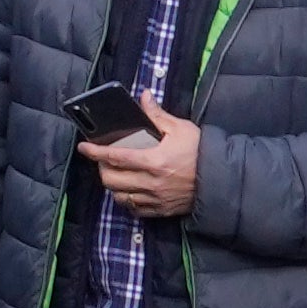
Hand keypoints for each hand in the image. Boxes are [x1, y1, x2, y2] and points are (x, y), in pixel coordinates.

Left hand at [86, 98, 207, 218]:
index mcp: (154, 161)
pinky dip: (127, 200)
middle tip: (105, 160)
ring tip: (117, 174)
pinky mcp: (160, 210)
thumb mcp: (181, 129)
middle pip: (111, 180)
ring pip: (119, 197)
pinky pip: (133, 209)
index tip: (84, 147)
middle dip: (102, 169)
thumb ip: (157, 115)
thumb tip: (143, 97)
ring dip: (113, 186)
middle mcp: (151, 182)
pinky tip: (130, 190)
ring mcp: (154, 198)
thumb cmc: (202, 151)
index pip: (115, 157)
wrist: (222, 177)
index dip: (96, 152)